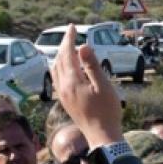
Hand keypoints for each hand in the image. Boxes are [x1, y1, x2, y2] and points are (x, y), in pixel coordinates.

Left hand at [51, 23, 121, 148]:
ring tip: (69, 49)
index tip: (72, 27)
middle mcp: (63, 87)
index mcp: (72, 81)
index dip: (69, 39)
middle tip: (71, 34)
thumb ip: (92, 65)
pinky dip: (60, 68)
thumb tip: (83, 46)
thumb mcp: (103, 86)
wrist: (102, 136)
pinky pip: (57, 80)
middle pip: (58, 60)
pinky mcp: (65, 102)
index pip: (67, 54)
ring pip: (55, 70)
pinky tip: (67, 69)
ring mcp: (63, 96)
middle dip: (64, 45)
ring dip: (60, 57)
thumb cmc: (107, 111)